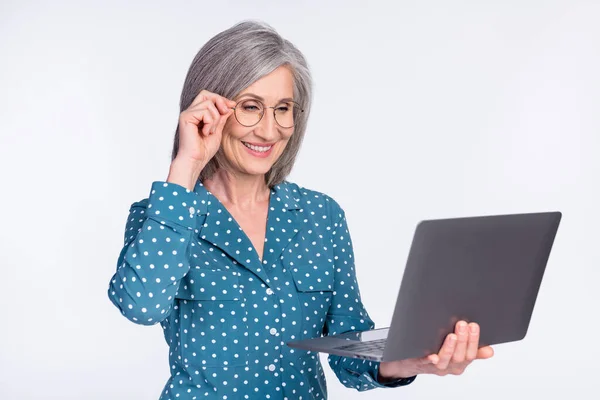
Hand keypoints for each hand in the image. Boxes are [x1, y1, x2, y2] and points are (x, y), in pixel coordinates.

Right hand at [175, 89, 235, 165]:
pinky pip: (204, 112)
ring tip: (211, 131)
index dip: (221, 99)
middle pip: (205, 94)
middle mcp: (190, 112)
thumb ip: (221, 118)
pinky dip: (209, 122)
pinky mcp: (186, 117)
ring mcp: (187, 114)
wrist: (196, 160)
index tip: (233, 105)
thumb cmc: (204, 149)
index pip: (208, 97)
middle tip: (225, 112)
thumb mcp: (217, 131)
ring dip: (215, 118)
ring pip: (208, 103)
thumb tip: (229, 107)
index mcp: (197, 114)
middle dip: (219, 101)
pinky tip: (205, 133)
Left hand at [378, 321, 493, 380]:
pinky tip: (432, 356)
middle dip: (463, 340)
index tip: (474, 325)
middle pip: (459, 357)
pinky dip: (429, 360)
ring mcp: (435, 367)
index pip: (471, 353)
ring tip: (452, 336)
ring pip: (444, 360)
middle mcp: (449, 367)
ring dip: (449, 348)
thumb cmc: (437, 352)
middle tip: (462, 324)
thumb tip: (490, 351)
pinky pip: (425, 364)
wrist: (412, 361)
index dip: (473, 340)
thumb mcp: (457, 352)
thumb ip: (473, 351)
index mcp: (460, 363)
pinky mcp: (421, 364)